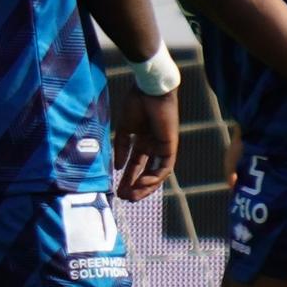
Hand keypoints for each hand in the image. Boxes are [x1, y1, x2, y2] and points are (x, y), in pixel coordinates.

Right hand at [108, 84, 178, 198]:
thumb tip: (116, 167)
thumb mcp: (124, 129)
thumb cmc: (136, 103)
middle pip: (145, 171)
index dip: (127, 177)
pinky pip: (164, 167)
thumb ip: (121, 148)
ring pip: (156, 173)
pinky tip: (142, 183)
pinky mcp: (170, 145)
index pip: (135, 164)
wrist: (149, 89)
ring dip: (145, 186)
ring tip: (132, 195)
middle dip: (135, 185)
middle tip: (124, 197)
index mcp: (142, 139)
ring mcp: (162, 146)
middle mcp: (153, 145)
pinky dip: (155, 178)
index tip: (118, 189)